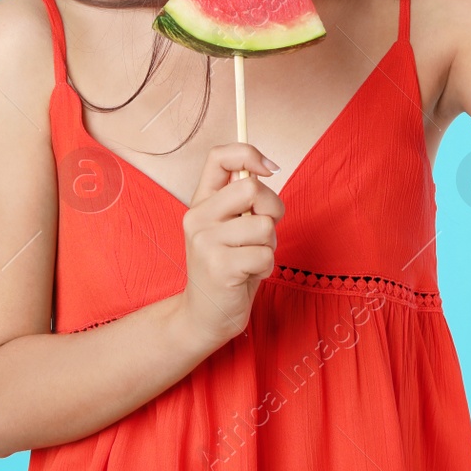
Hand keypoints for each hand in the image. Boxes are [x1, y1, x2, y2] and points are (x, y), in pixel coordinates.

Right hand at [176, 142, 283, 347]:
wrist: (204, 317)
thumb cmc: (228, 268)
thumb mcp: (230, 228)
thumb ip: (242, 201)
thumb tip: (266, 169)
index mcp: (201, 202)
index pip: (218, 157)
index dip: (249, 153)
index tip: (270, 169)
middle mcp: (197, 217)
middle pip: (251, 188)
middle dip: (272, 209)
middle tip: (264, 232)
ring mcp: (205, 242)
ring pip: (263, 225)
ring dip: (269, 245)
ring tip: (251, 259)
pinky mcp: (220, 267)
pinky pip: (265, 254)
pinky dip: (266, 267)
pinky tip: (248, 275)